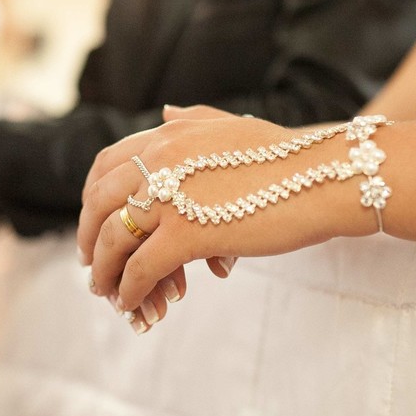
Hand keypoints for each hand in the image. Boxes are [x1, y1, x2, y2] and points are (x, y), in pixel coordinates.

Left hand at [78, 106, 372, 332]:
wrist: (327, 177)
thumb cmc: (289, 157)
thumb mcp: (232, 127)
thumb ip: (193, 119)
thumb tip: (164, 112)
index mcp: (170, 133)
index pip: (106, 164)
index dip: (92, 197)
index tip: (95, 220)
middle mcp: (161, 158)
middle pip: (99, 202)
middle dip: (89, 236)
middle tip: (91, 263)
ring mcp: (171, 195)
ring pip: (113, 238)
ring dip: (104, 271)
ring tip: (107, 292)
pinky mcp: (187, 233)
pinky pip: (140, 268)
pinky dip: (130, 288)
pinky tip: (134, 303)